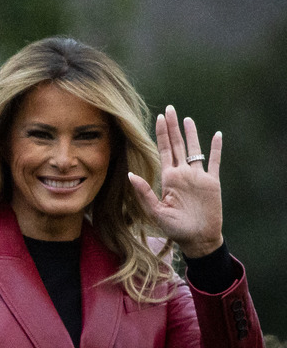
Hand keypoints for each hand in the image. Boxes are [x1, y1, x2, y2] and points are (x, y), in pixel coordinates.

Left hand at [128, 105, 223, 257]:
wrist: (198, 238)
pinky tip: (216, 135)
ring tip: (186, 118)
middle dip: (173, 127)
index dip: (162, 134)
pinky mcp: (212, 182)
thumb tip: (131, 174)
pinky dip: (216, 148)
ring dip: (192, 134)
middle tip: (169, 109)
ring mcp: (198, 177)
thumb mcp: (156, 212)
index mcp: (168, 178)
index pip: (164, 151)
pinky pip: (215, 161)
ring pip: (195, 149)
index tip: (159, 117)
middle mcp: (182, 174)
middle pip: (177, 145)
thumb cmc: (175, 229)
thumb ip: (144, 193)